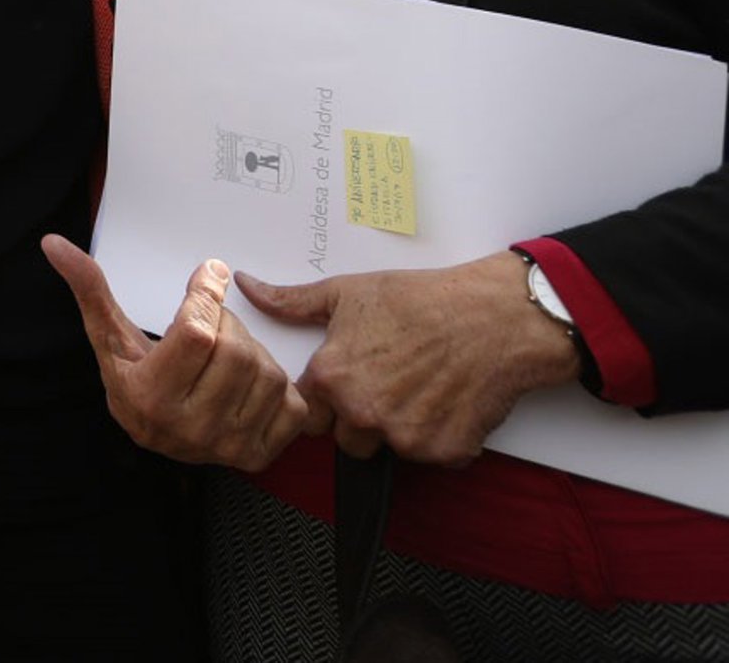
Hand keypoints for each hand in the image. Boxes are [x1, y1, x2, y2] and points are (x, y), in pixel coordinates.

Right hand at [42, 234, 307, 469]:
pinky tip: (247, 384)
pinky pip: (292, 402)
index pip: (198, 332)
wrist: (155, 433)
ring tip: (223, 358)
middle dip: (226, 325)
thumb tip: (54, 244)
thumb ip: (91, 289)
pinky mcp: (259, 455)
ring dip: (252, 351)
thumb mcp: (109, 334)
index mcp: (148, 397)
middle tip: (209, 327)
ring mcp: (226, 447)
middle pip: (235, 349)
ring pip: (266, 371)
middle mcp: (188, 430)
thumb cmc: (133, 377)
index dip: (205, 294)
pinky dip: (277, 384)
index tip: (206, 275)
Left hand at [238, 251, 579, 466]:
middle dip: (361, 415)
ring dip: (397, 426)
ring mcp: (404, 438)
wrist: (494, 316)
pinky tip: (446, 397)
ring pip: (385, 448)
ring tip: (419, 382)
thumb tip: (248, 287)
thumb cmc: (422, 299)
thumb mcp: (348, 291)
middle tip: (390, 376)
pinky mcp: (443, 453)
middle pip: (345, 438)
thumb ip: (291, 301)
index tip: (346, 379)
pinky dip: (437, 434)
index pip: (306, 415)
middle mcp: (363, 413)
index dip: (325, 399)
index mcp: (333, 378)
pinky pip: (428, 455)